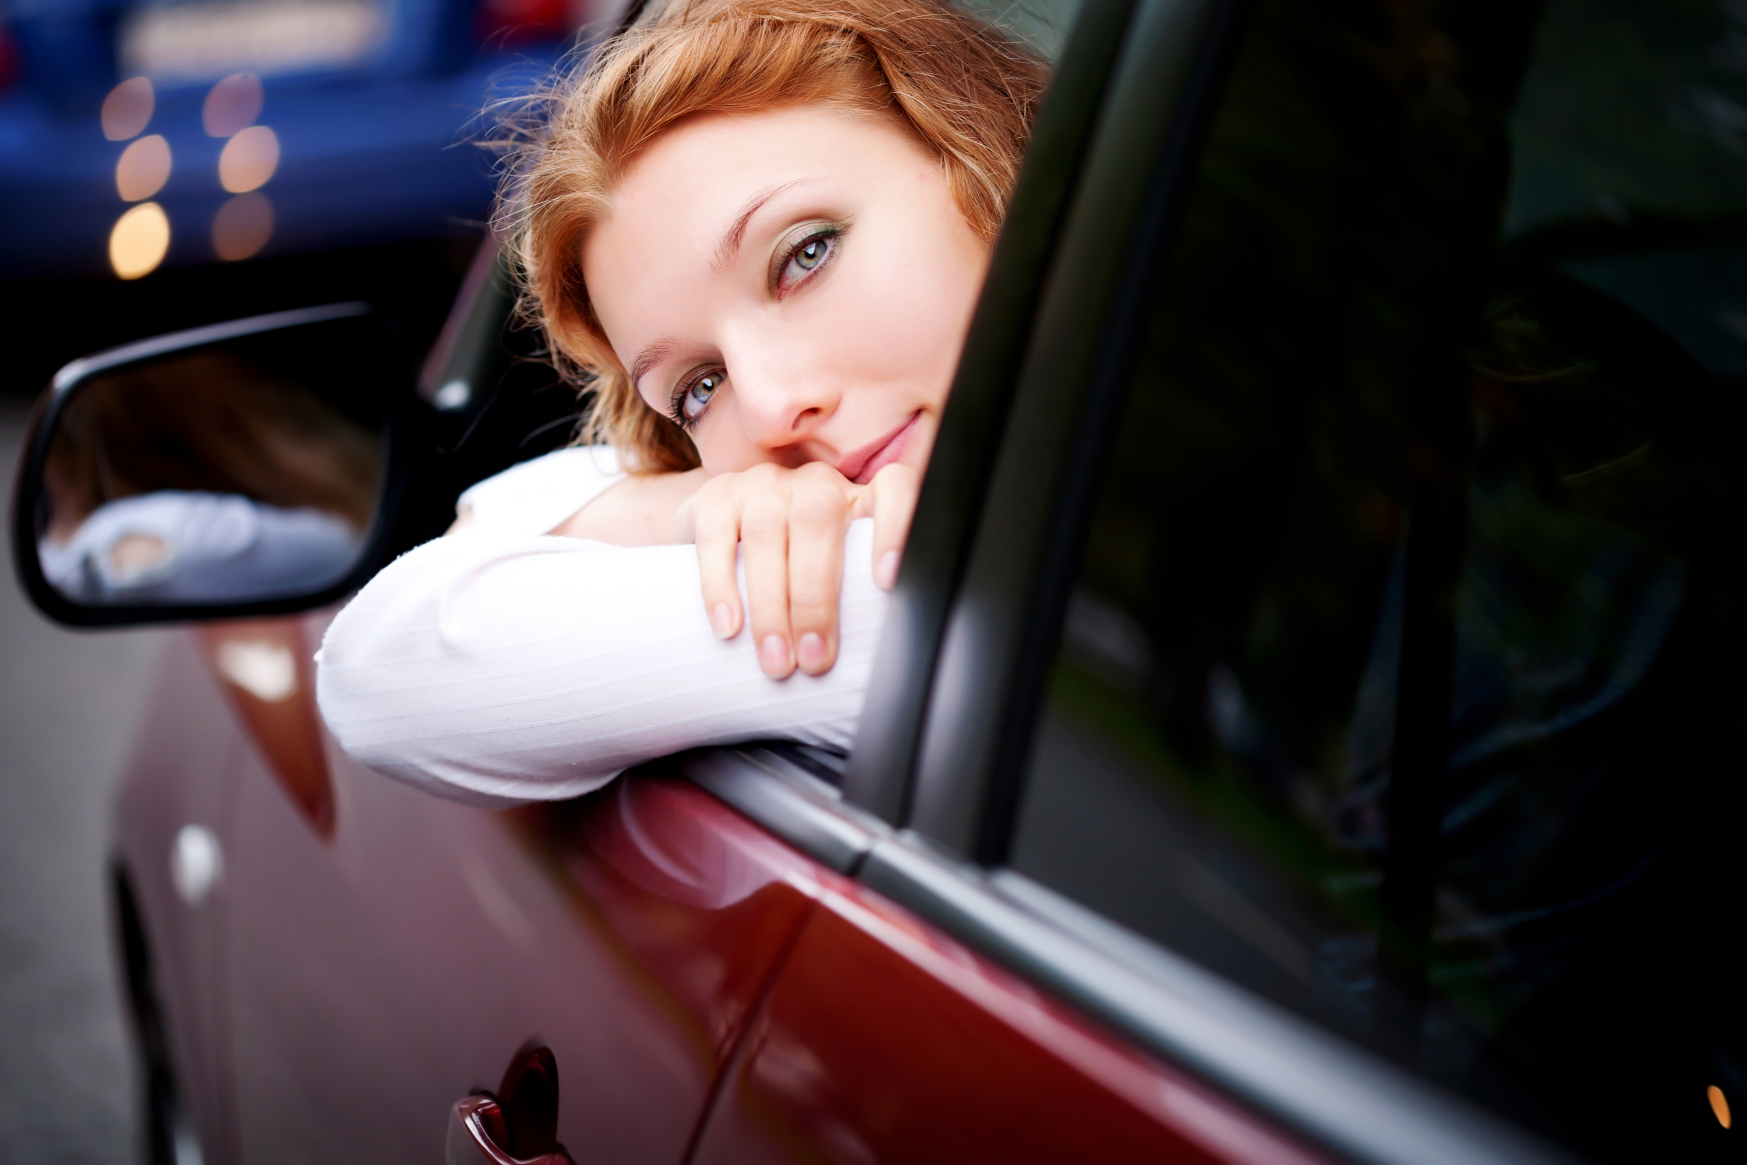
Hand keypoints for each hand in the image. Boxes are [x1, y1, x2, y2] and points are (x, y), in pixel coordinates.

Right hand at [675, 461, 918, 677]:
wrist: (714, 537)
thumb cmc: (790, 572)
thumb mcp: (831, 579)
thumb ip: (853, 602)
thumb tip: (867, 664)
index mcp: (855, 502)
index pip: (890, 489)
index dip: (894, 527)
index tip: (887, 581)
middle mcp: (812, 485)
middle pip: (818, 520)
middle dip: (816, 598)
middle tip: (814, 659)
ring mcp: (762, 485)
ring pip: (766, 530)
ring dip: (771, 603)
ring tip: (776, 659)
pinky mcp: (715, 496)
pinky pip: (715, 536)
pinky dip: (721, 586)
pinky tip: (729, 626)